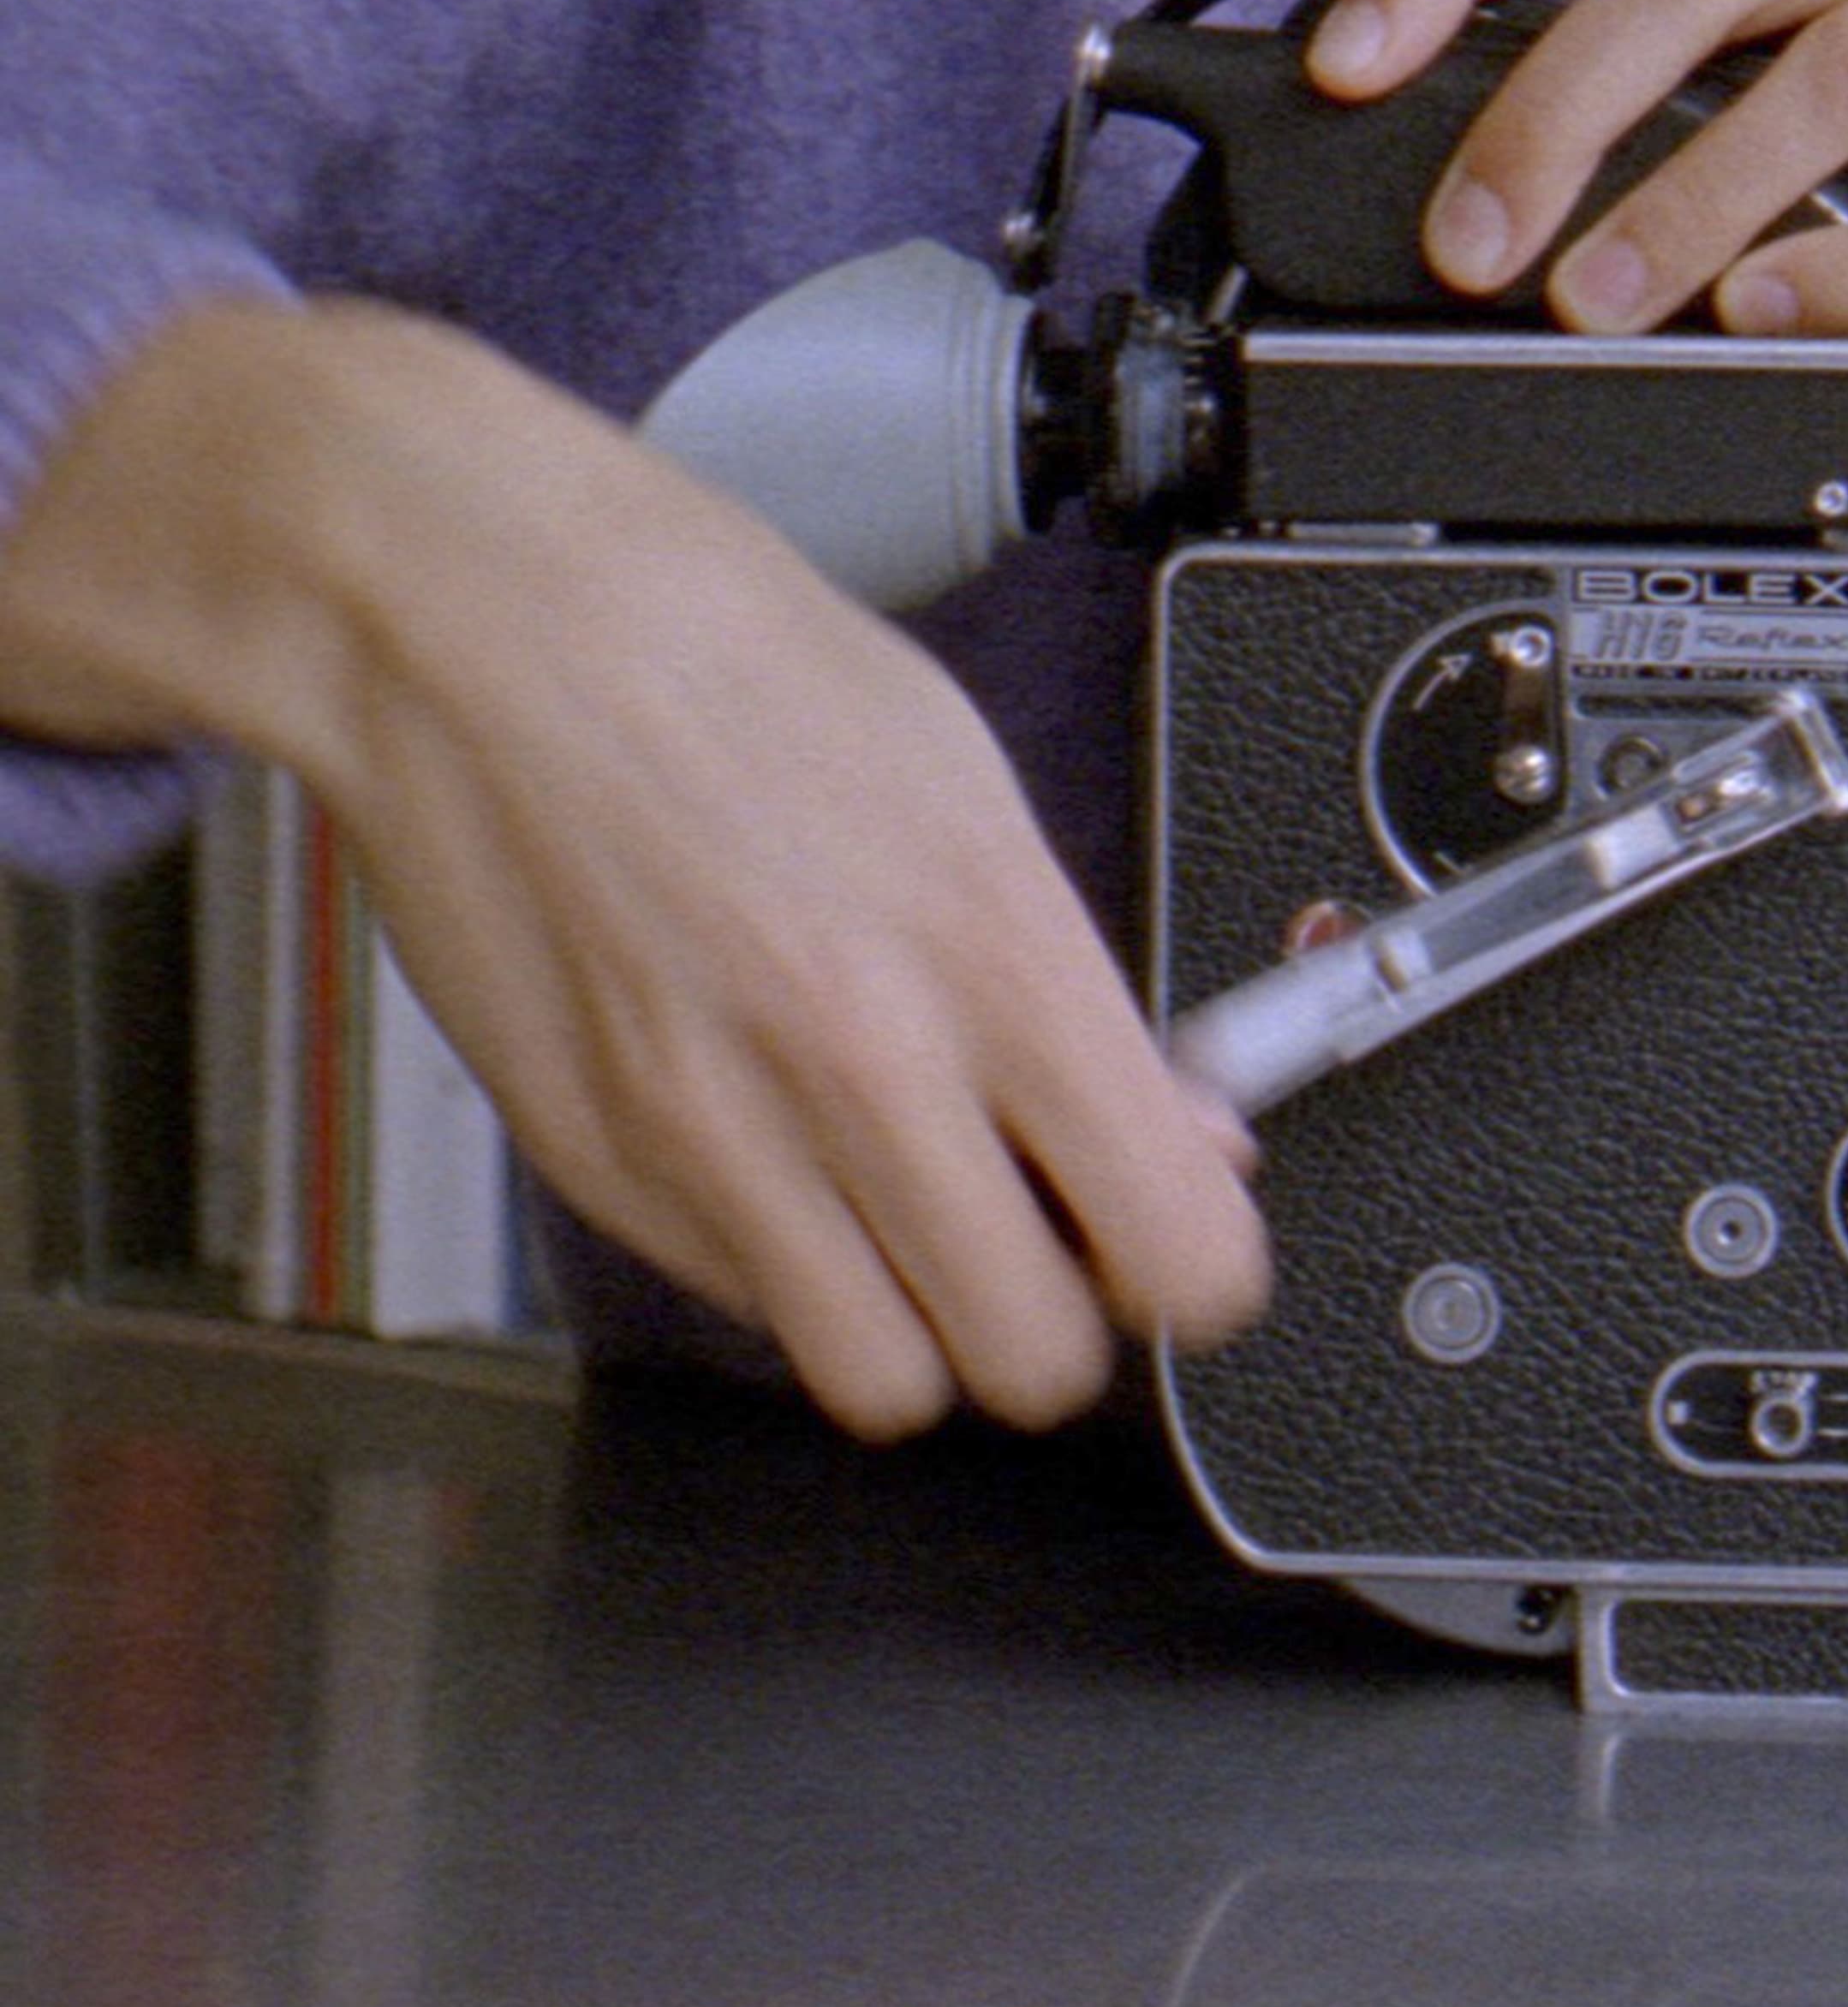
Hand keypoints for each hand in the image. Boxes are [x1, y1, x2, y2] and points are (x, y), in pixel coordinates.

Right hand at [0, 299, 1266, 1438]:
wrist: (487, 627)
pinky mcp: (598, 1165)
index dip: (1201, 1271)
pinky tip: (788, 1155)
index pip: (1171, 1242)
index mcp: (993, 955)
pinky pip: (744, 1305)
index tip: (1187, 1243)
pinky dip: (787, 1268)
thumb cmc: (735, 671)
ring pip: (882, 1379)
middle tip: (1051, 1240)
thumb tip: (1184, 1129)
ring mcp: (715, 1134)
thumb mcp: (976, 795)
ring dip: (923, 1329)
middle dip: (1062, 1318)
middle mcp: (860, 1065)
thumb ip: (1083, 993)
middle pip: (1031, 1359)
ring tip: (919, 1228)